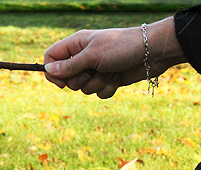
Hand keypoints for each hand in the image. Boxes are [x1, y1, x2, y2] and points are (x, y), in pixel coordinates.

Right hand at [43, 17, 184, 98]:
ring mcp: (95, 69)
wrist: (153, 52)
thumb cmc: (122, 47)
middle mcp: (83, 57)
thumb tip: (48, 70)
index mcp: (76, 44)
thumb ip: (69, 65)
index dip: (52, 72)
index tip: (61, 82)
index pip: (51, 58)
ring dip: (97, 83)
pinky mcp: (107, 80)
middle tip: (93, 70)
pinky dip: (108, 88)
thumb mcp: (92, 55)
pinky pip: (98, 94)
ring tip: (110, 71)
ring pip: (83, 89)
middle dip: (81, 80)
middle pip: (67, 78)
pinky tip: (118, 77)